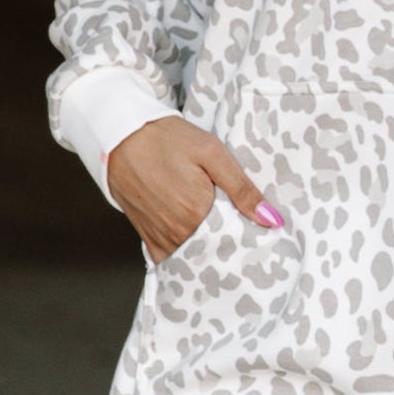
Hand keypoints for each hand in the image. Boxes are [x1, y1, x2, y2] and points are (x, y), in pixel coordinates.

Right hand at [106, 116, 283, 262]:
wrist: (121, 136)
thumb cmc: (167, 140)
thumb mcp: (212, 153)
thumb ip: (242, 189)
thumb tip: (272, 220)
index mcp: (196, 214)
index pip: (235, 240)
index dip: (250, 237)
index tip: (262, 234)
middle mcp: (176, 233)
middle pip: (216, 251)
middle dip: (231, 245)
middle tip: (243, 232)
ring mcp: (160, 239)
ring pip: (195, 256)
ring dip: (210, 250)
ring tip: (222, 234)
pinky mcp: (148, 239)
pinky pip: (173, 258)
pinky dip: (187, 254)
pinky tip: (198, 242)